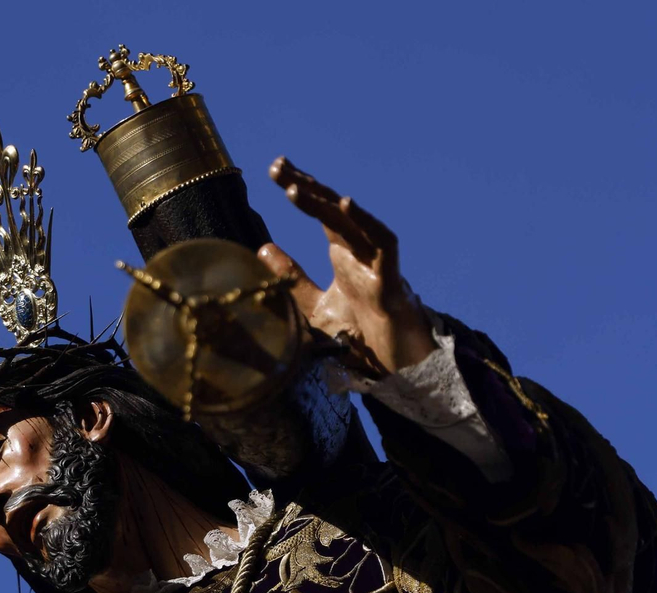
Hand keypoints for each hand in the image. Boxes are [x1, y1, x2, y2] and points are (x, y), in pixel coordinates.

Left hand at [257, 157, 433, 375]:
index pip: (320, 210)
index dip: (300, 188)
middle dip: (305, 185)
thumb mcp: (314, 302)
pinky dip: (366, 222)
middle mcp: (359, 249)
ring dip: (324, 202)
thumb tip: (261, 248)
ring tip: (295, 188)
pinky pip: (382, 242)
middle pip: (332, 208)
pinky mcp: (390, 277)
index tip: (275, 168)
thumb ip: (290, 276)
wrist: (394, 362)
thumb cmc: (360, 331)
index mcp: (343, 251)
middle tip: (277, 166)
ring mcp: (375, 260)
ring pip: (351, 222)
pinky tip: (346, 205)